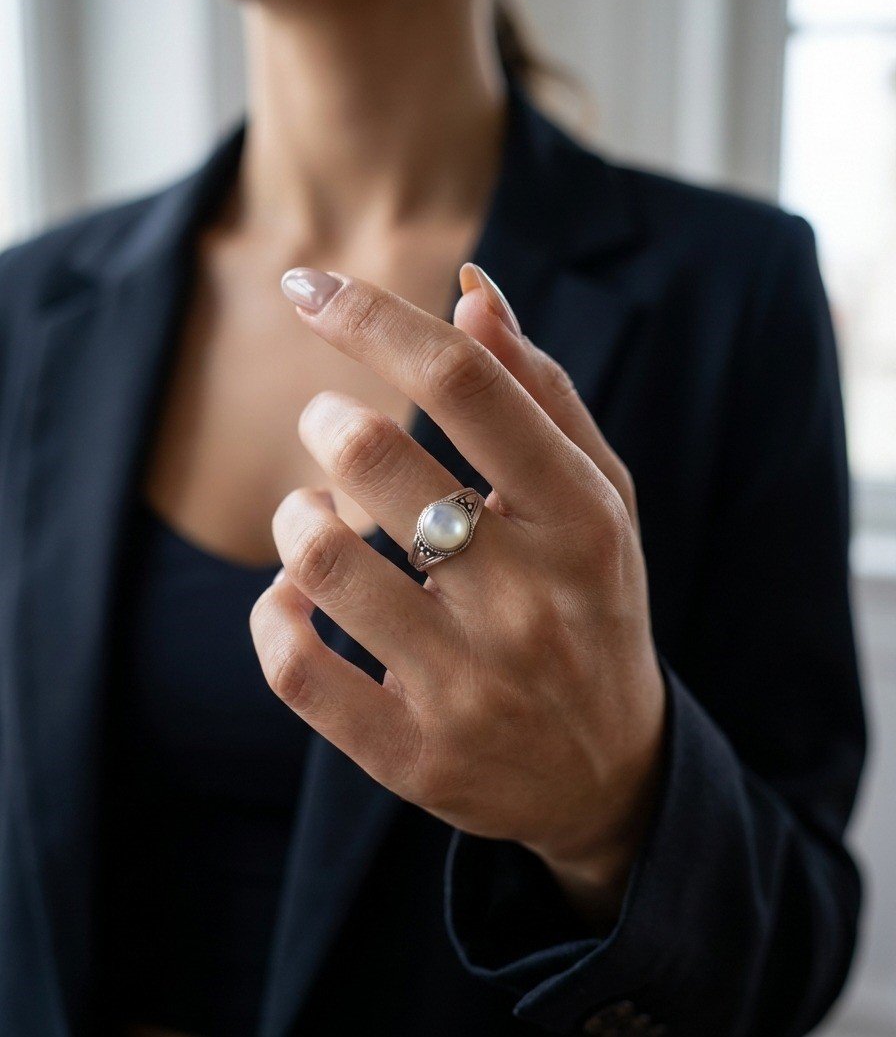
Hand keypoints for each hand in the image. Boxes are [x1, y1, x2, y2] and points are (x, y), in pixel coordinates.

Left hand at [250, 263, 665, 924]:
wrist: (607, 775)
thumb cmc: (594, 607)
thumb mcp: (599, 497)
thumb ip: (538, 392)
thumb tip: (468, 293)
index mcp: (581, 521)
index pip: (466, 383)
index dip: (372, 317)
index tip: (308, 285)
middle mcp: (528, 600)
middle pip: (372, 455)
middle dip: (326, 418)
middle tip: (332, 424)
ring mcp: (466, 685)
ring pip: (319, 555)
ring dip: (295, 514)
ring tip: (316, 514)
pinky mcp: (410, 754)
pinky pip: (293, 664)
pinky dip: (273, 612)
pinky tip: (296, 598)